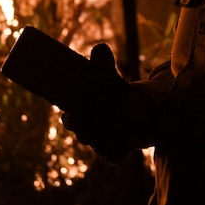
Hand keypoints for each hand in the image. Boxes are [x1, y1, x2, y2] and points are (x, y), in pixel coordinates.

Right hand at [61, 43, 153, 160]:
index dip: (70, 117)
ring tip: (111, 130)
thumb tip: (100, 47)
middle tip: (92, 119)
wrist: (134, 112)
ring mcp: (100, 143)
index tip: (72, 112)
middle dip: (84, 128)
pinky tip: (122, 148)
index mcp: (79, 114)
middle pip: (81, 134)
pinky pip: (112, 157)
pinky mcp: (115, 153)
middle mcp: (86, 131)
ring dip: (101, 139)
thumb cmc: (114, 94)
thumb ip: (104, 64)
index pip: (69, 119)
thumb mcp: (109, 77)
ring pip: (96, 145)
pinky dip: (115, 154)